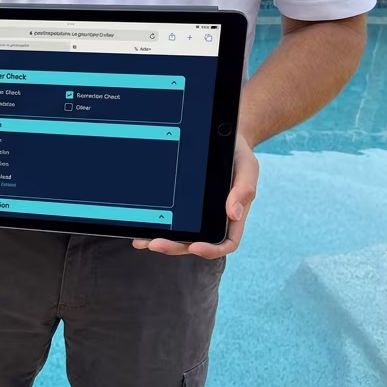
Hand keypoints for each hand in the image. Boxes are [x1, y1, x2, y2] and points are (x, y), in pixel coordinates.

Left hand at [133, 135, 257, 258]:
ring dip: (160, 241)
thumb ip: (243, 190)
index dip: (211, 250)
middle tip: (156, 244)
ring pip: (179, 236)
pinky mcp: (181, 205)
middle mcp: (212, 220)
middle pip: (194, 243)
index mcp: (231, 216)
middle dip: (175, 246)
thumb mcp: (246, 168)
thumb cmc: (236, 155)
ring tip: (142, 240)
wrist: (220, 136)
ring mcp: (195, 215)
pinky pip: (169, 220)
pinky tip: (140, 228)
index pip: (226, 243)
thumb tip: (234, 214)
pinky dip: (154, 226)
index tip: (195, 247)